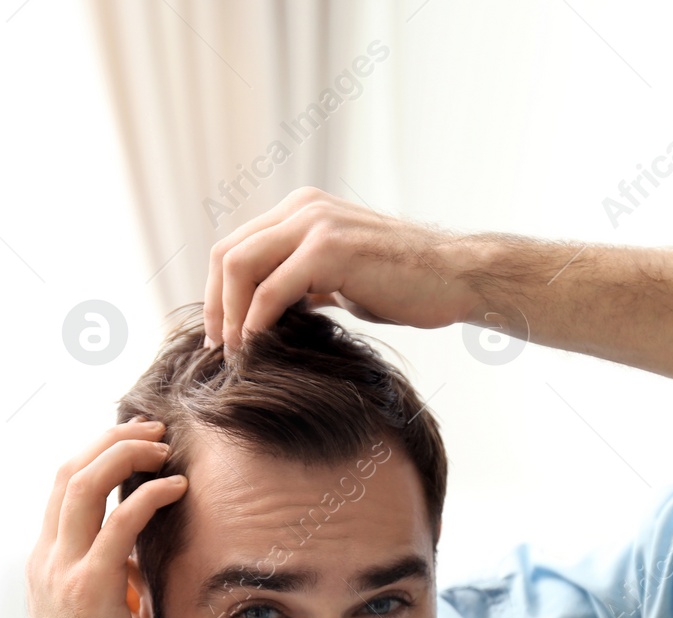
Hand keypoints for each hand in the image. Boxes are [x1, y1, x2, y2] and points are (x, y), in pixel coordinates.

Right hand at [23, 418, 184, 617]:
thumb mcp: (96, 617)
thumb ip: (107, 581)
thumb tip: (134, 561)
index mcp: (46, 562)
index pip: (63, 486)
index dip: (97, 453)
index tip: (134, 440)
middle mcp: (47, 558)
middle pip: (69, 471)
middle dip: (112, 440)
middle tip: (153, 429)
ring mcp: (63, 571)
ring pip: (84, 484)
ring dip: (126, 454)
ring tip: (163, 446)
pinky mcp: (89, 590)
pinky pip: (118, 525)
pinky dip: (148, 497)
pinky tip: (176, 489)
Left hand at [203, 187, 481, 353]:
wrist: (457, 277)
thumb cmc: (406, 284)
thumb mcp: (342, 278)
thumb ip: (304, 283)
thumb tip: (268, 312)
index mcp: (302, 211)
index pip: (236, 246)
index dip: (217, 292)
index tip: (221, 334)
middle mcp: (303, 208)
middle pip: (226, 253)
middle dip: (214, 305)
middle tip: (218, 348)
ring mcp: (315, 223)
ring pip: (239, 267)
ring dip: (230, 315)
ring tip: (236, 352)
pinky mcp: (330, 249)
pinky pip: (271, 289)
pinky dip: (255, 322)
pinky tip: (258, 347)